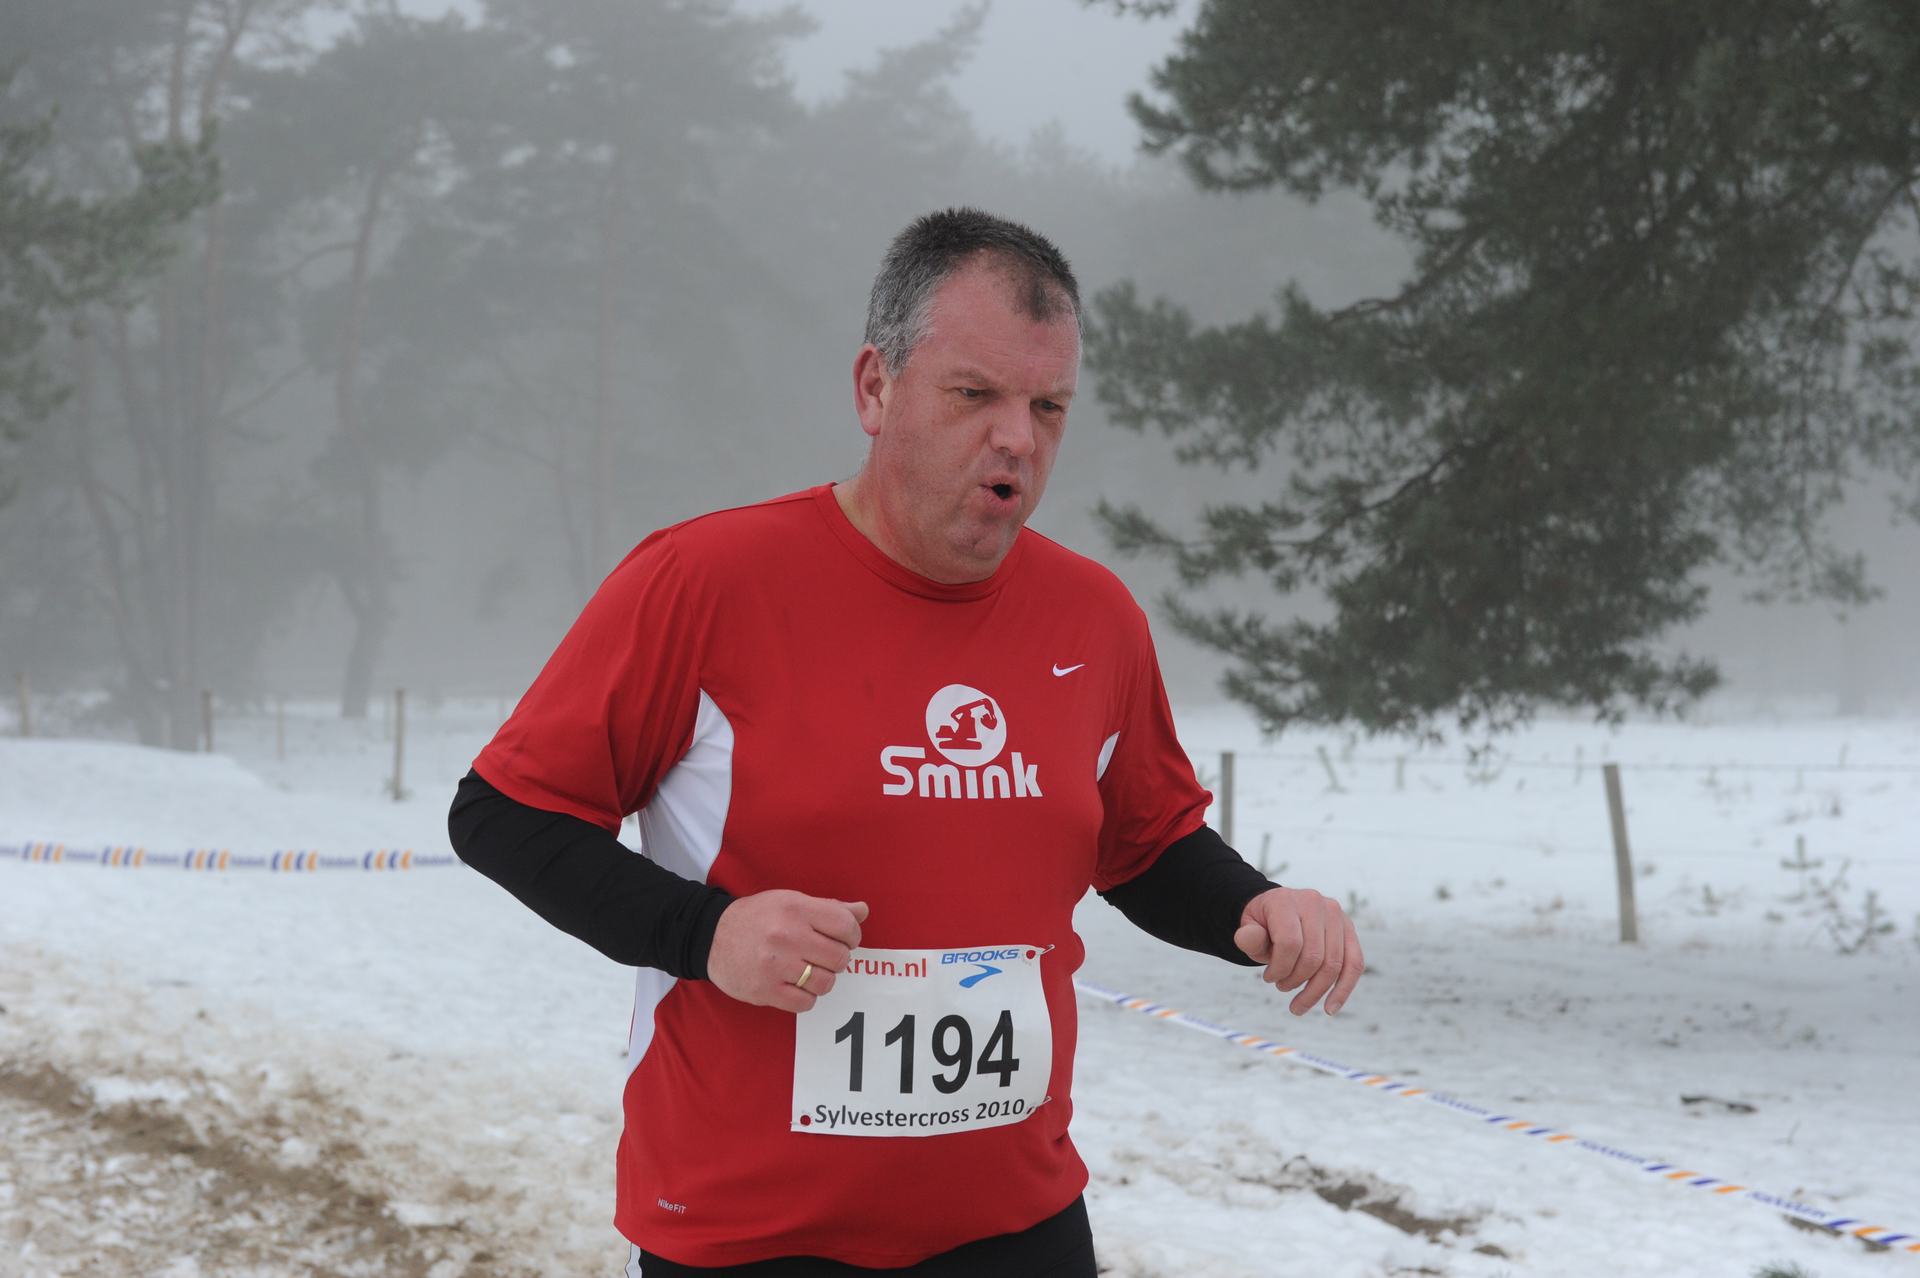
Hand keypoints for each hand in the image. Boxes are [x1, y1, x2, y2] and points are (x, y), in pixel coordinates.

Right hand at [707, 890, 868, 1012]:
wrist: (711, 936)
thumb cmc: (758, 917)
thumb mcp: (791, 901)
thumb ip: (829, 908)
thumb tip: (863, 911)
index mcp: (796, 909)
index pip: (846, 926)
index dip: (852, 936)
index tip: (842, 940)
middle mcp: (787, 935)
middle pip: (840, 958)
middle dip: (837, 959)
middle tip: (822, 957)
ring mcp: (775, 965)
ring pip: (825, 983)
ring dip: (822, 980)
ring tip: (808, 971)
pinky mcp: (764, 990)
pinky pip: (805, 1003)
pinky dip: (806, 998)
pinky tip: (795, 986)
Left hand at [1234, 887, 1362, 1015]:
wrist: (1280, 910)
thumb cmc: (1265, 925)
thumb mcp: (1249, 928)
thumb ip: (1248, 937)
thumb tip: (1246, 938)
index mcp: (1287, 901)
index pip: (1290, 943)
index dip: (1279, 969)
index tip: (1268, 978)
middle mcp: (1316, 904)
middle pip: (1314, 956)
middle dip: (1296, 981)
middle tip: (1282, 987)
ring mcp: (1336, 916)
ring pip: (1334, 965)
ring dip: (1315, 992)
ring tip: (1298, 1005)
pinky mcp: (1349, 930)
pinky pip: (1354, 964)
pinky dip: (1343, 989)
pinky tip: (1330, 1008)